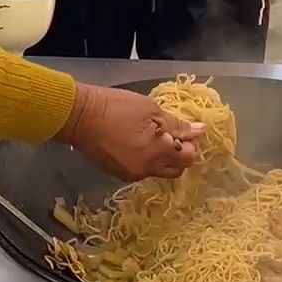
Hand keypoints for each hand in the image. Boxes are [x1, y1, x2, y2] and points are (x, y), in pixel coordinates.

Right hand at [58, 83, 204, 180]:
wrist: (80, 116)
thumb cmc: (117, 107)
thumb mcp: (150, 110)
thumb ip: (176, 124)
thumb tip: (200, 131)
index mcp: (157, 153)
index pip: (187, 159)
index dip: (191, 145)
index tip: (187, 131)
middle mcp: (146, 170)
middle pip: (175, 170)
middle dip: (180, 155)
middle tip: (174, 135)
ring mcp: (131, 174)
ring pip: (158, 171)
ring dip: (163, 158)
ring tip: (155, 137)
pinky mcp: (118, 174)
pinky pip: (142, 171)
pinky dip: (147, 160)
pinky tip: (139, 143)